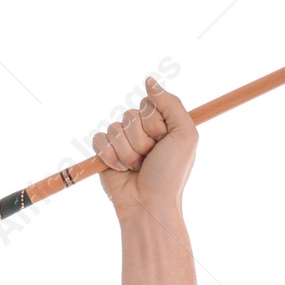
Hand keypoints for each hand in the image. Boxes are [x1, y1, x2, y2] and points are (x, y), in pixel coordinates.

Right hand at [94, 75, 197, 221]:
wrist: (149, 204)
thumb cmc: (170, 174)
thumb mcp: (184, 135)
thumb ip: (171, 104)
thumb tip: (149, 80)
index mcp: (162, 125)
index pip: (148, 104)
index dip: (155, 123)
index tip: (164, 141)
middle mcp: (142, 131)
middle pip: (130, 115)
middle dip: (141, 140)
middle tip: (150, 158)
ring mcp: (123, 141)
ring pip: (115, 128)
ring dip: (127, 152)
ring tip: (137, 167)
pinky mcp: (105, 152)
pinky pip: (99, 139)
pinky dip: (110, 156)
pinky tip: (121, 169)